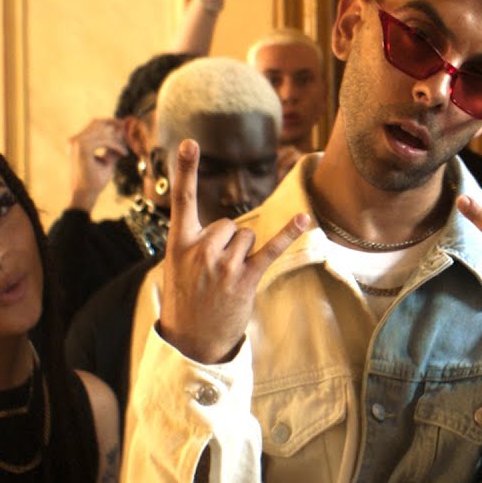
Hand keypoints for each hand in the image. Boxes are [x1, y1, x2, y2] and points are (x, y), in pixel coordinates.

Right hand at [67, 118, 126, 210]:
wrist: (86, 195)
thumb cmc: (95, 180)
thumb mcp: (107, 161)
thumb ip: (112, 148)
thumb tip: (124, 135)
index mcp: (77, 142)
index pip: (94, 124)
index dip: (110, 123)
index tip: (125, 127)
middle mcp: (74, 140)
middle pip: (97, 122)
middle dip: (115, 125)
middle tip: (128, 132)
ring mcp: (76, 143)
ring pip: (102, 131)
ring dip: (117, 139)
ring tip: (125, 150)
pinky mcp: (82, 149)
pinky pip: (104, 140)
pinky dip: (116, 146)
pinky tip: (123, 153)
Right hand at [158, 139, 309, 363]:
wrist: (191, 341)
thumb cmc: (187, 300)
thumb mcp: (177, 268)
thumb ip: (195, 243)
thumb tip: (225, 230)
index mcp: (178, 244)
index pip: (182, 200)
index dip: (186, 170)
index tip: (190, 141)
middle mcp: (200, 250)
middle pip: (229, 224)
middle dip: (229, 243)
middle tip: (216, 273)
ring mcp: (223, 265)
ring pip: (247, 236)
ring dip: (245, 253)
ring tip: (229, 279)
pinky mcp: (245, 279)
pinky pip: (269, 249)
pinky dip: (288, 233)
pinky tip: (304, 217)